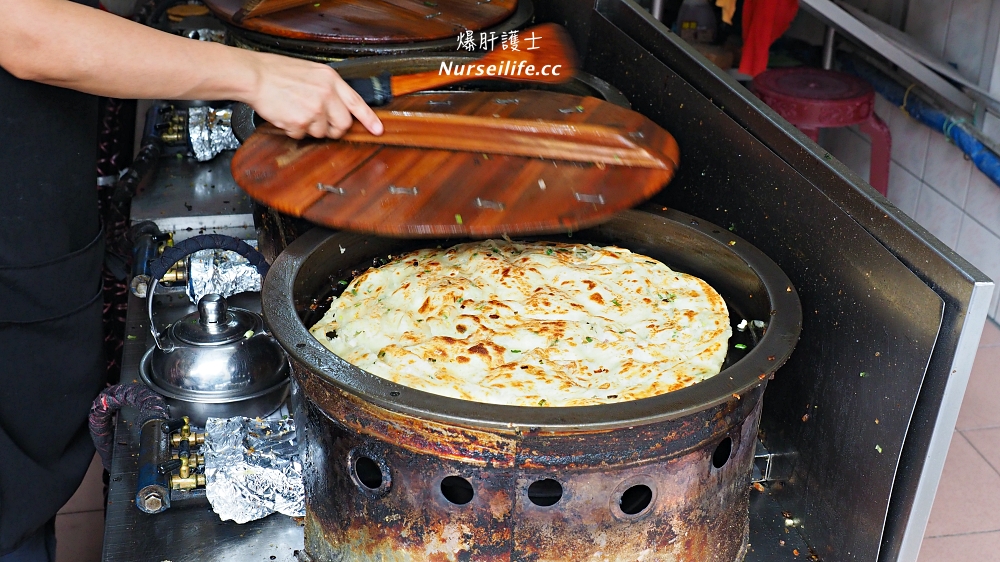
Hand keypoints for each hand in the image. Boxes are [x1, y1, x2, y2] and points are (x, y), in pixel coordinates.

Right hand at [245, 52, 382, 138]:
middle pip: (343, 125)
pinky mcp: (300, 122)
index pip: (357, 103)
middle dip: (335, 129)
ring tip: (296, 112)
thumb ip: (329, 88)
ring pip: (322, 132)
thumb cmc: (279, 72)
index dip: (369, 119)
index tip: (378, 130)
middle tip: (324, 125)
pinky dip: (294, 130)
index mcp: (331, 80)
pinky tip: (287, 115)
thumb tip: (340, 107)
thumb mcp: (312, 72)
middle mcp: (326, 95)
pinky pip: (303, 135)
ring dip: (311, 128)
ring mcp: (314, 110)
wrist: (255, 76)